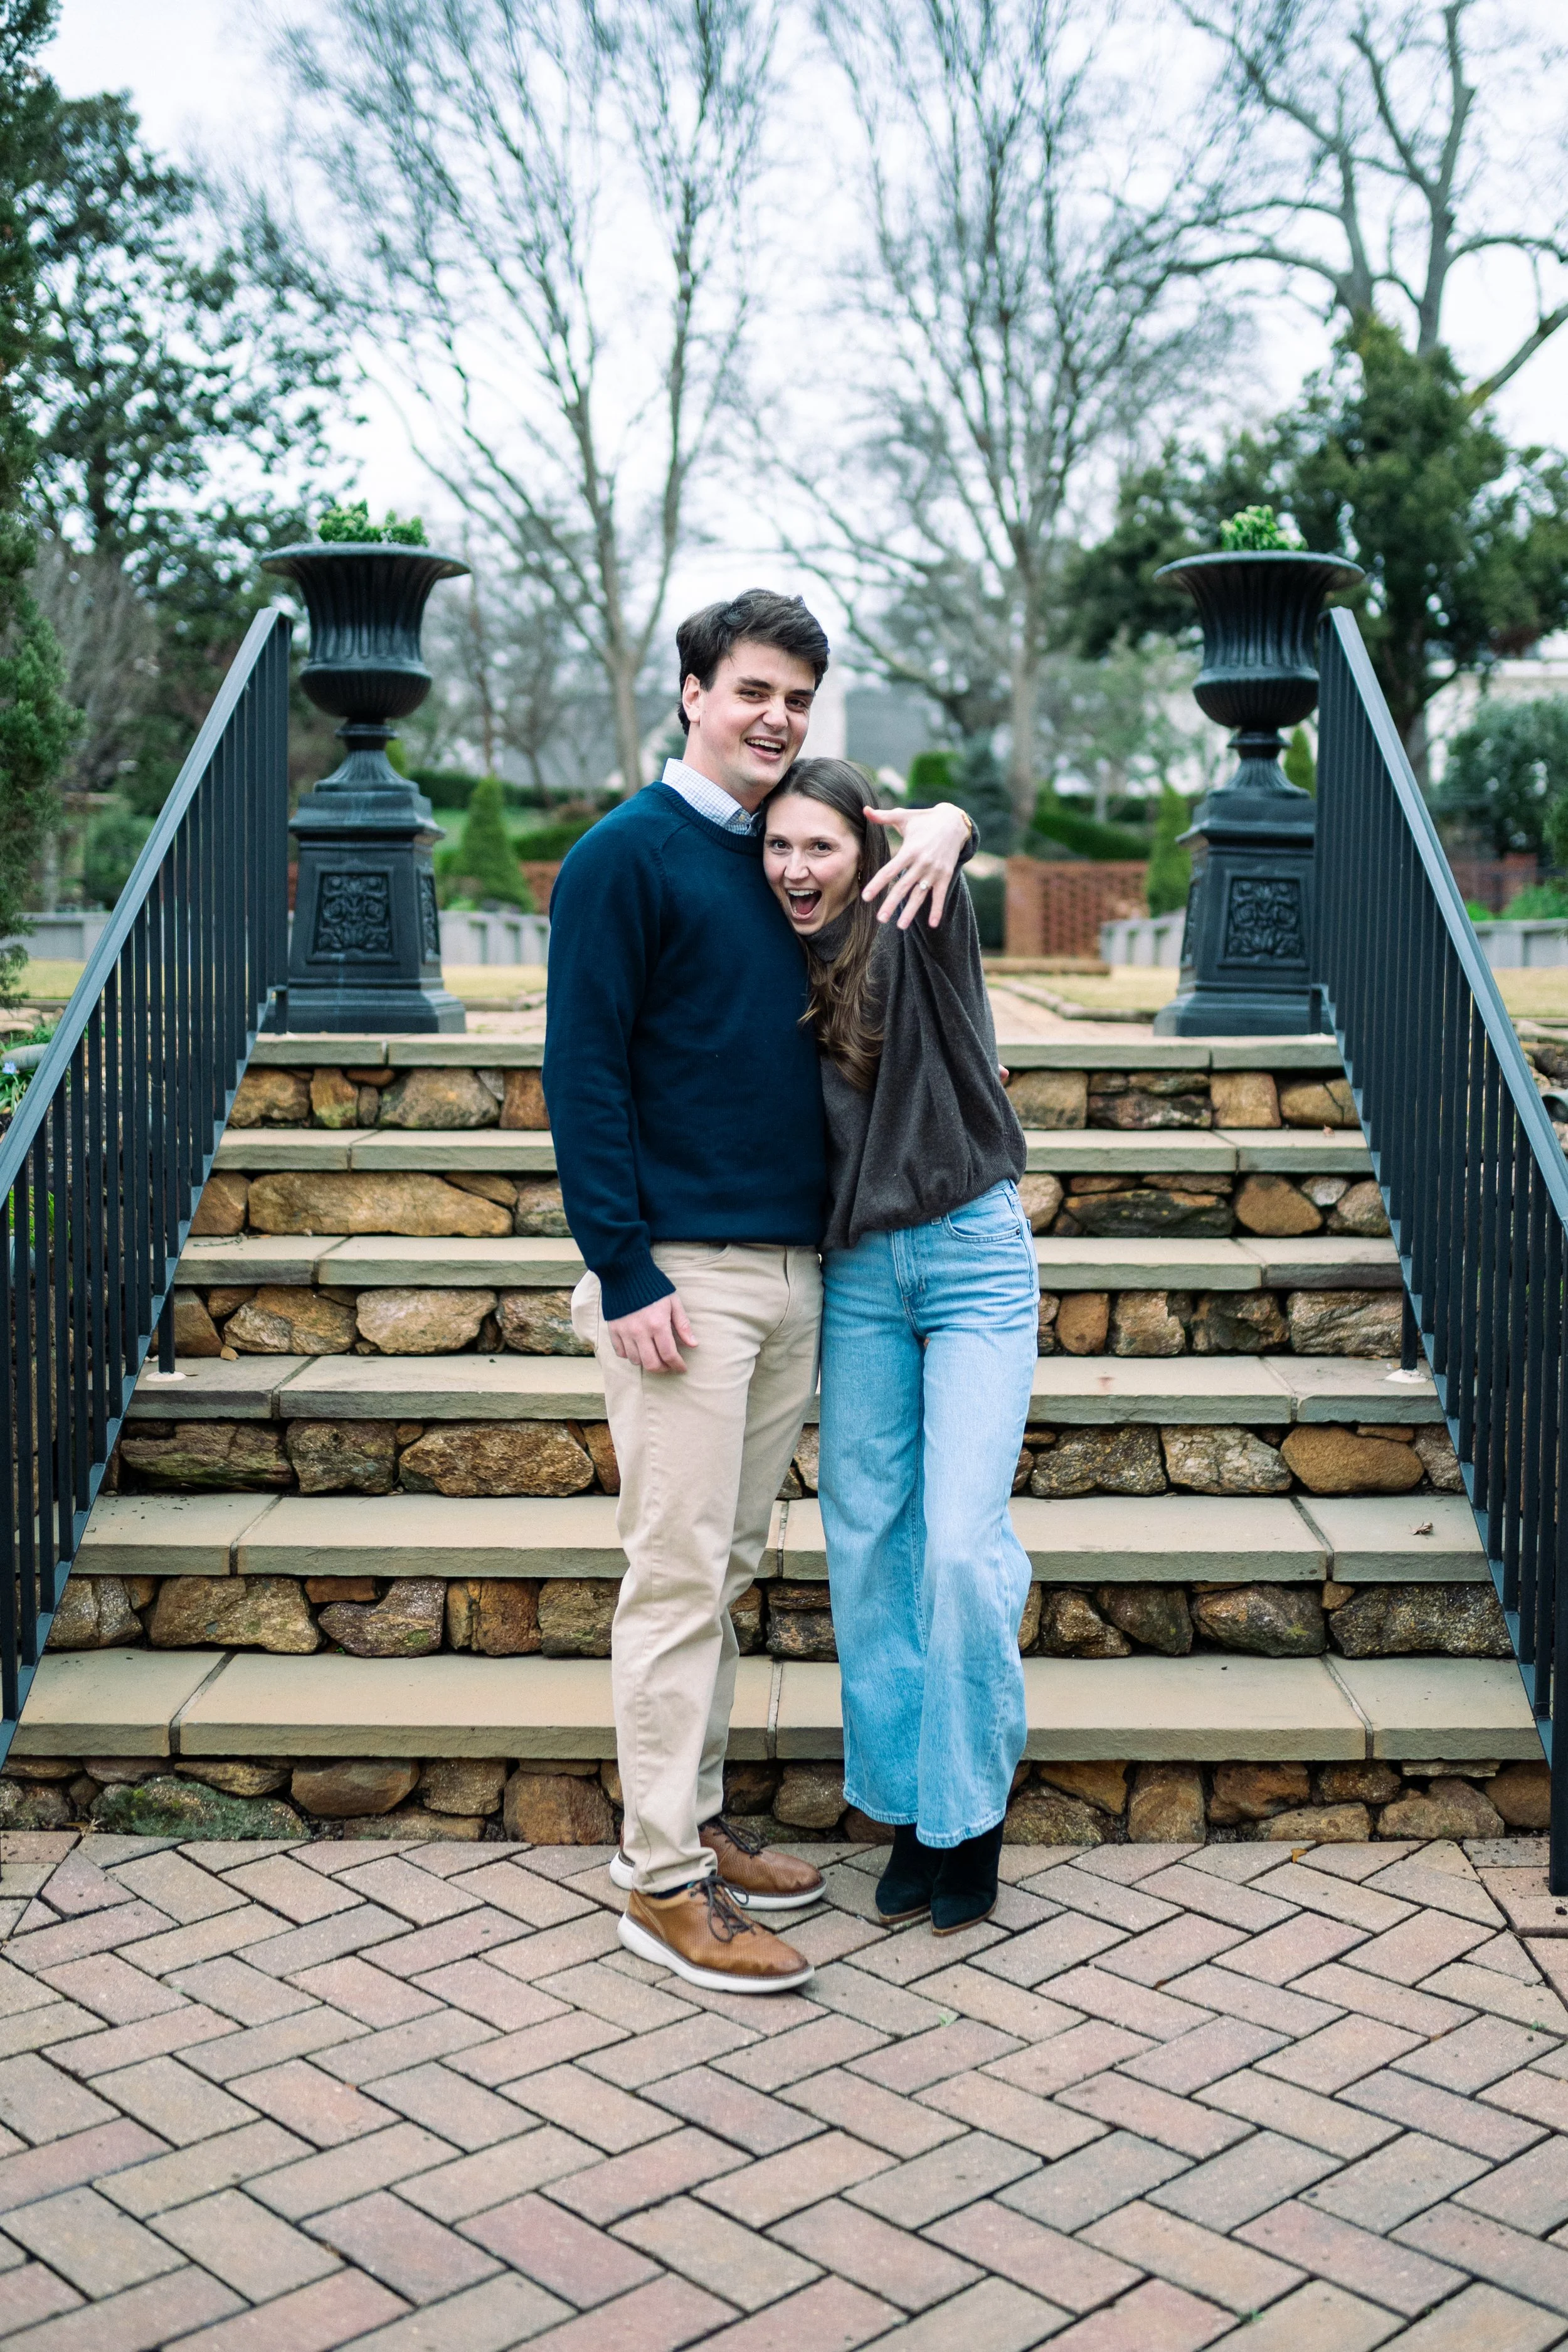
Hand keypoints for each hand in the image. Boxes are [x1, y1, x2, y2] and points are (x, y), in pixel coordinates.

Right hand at [606, 1291, 695, 1372]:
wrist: (626, 1272)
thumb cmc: (653, 1286)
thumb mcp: (673, 1302)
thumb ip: (683, 1325)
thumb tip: (693, 1345)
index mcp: (657, 1324)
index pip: (669, 1354)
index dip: (677, 1365)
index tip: (682, 1368)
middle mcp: (640, 1331)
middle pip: (651, 1364)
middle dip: (663, 1369)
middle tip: (669, 1365)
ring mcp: (624, 1332)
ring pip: (635, 1360)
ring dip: (647, 1362)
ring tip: (654, 1356)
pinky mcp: (613, 1329)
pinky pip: (620, 1352)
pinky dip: (630, 1355)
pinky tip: (638, 1349)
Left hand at [861, 802, 974, 928]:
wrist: (955, 822)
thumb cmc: (925, 820)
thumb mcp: (905, 817)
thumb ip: (883, 817)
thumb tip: (864, 809)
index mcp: (909, 850)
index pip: (889, 870)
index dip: (877, 884)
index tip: (866, 897)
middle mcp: (921, 863)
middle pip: (903, 887)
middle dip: (891, 903)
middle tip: (880, 919)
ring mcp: (934, 871)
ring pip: (920, 894)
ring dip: (911, 911)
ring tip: (900, 926)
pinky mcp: (945, 875)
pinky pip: (940, 895)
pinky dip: (937, 909)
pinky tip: (933, 925)